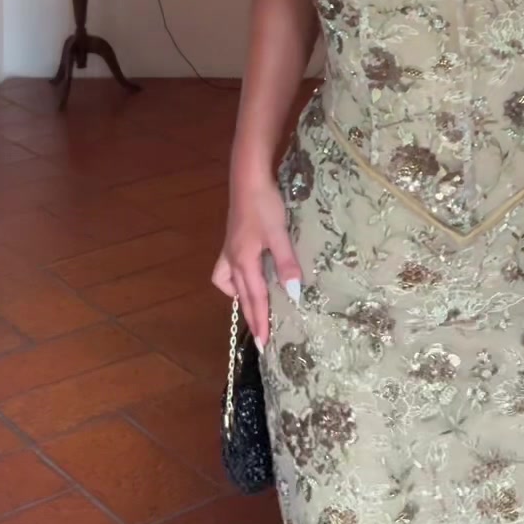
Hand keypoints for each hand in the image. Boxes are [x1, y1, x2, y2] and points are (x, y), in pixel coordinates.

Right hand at [211, 178, 301, 351]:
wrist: (249, 177)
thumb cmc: (264, 204)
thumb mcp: (279, 234)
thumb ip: (286, 264)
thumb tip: (294, 294)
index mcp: (244, 261)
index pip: (254, 299)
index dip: (260, 322)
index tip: (264, 346)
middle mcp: (233, 259)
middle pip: (241, 295)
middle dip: (250, 316)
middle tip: (261, 337)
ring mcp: (230, 248)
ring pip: (228, 281)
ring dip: (240, 295)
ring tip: (254, 302)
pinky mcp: (233, 239)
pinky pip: (228, 268)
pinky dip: (236, 277)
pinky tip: (249, 272)